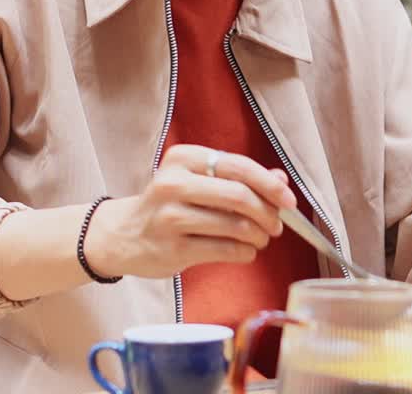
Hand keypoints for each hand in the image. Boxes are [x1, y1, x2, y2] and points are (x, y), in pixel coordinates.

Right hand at [83, 144, 296, 278]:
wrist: (123, 235)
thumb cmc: (168, 204)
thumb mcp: (197, 181)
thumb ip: (237, 178)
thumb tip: (280, 180)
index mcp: (183, 158)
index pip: (239, 167)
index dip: (270, 184)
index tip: (288, 200)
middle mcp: (174, 184)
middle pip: (239, 196)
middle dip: (268, 213)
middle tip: (276, 225)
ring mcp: (171, 217)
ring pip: (235, 226)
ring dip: (258, 236)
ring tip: (260, 239)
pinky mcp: (173, 248)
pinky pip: (225, 250)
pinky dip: (245, 252)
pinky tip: (244, 250)